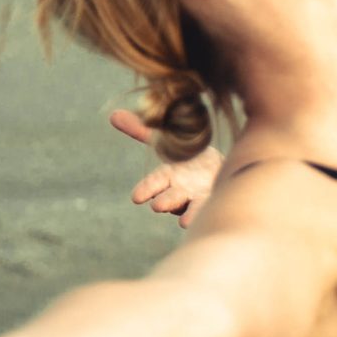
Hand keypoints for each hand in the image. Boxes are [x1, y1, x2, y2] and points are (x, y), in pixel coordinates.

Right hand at [110, 109, 221, 227]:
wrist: (224, 167)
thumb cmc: (189, 155)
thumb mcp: (168, 140)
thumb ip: (142, 131)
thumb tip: (112, 115)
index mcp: (167, 176)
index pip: (153, 183)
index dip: (146, 190)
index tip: (137, 197)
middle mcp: (180, 191)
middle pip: (170, 198)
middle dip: (164, 202)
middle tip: (158, 206)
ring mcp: (197, 199)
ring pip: (189, 208)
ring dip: (186, 213)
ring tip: (184, 221)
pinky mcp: (215, 201)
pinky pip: (209, 208)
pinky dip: (206, 213)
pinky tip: (205, 216)